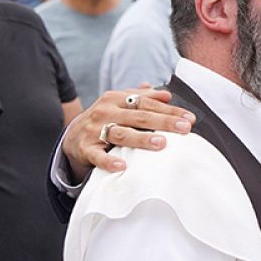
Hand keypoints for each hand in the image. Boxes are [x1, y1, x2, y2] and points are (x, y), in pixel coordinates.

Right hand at [61, 87, 194, 180]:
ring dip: (141, 139)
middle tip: (184, 128)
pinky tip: (123, 166)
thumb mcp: (120, 105)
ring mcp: (94, 130)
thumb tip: (166, 94)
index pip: (147, 103)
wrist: (71, 136)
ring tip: (161, 144)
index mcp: (116, 99)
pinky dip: (109, 161)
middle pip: (138, 116)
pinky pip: (98, 156)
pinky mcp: (85, 148)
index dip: (169, 110)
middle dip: (163, 122)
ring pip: (121, 134)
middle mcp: (105, 111)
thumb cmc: (104, 119)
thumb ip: (142, 98)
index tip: (189, 118)